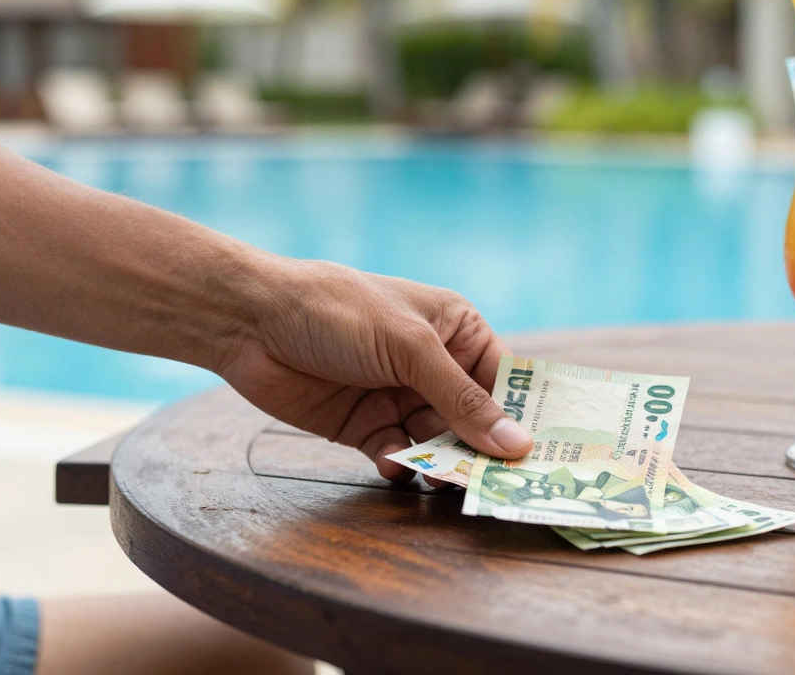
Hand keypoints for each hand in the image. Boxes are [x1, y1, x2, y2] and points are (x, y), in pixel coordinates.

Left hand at [217, 259, 532, 480]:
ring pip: (437, 444)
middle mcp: (433, 365)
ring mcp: (398, 397)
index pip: (504, 380)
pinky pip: (396, 454)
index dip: (522, 416)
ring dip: (441, 464)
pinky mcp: (364, 425)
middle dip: (481, 449)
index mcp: (456, 330)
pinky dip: (398, 465)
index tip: (542, 455)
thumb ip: (461, 400)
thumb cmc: (339, 311)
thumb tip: (518, 444)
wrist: (252, 322)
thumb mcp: (409, 348)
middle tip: (495, 483)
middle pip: (473, 420)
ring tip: (442, 481)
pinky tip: (391, 464)